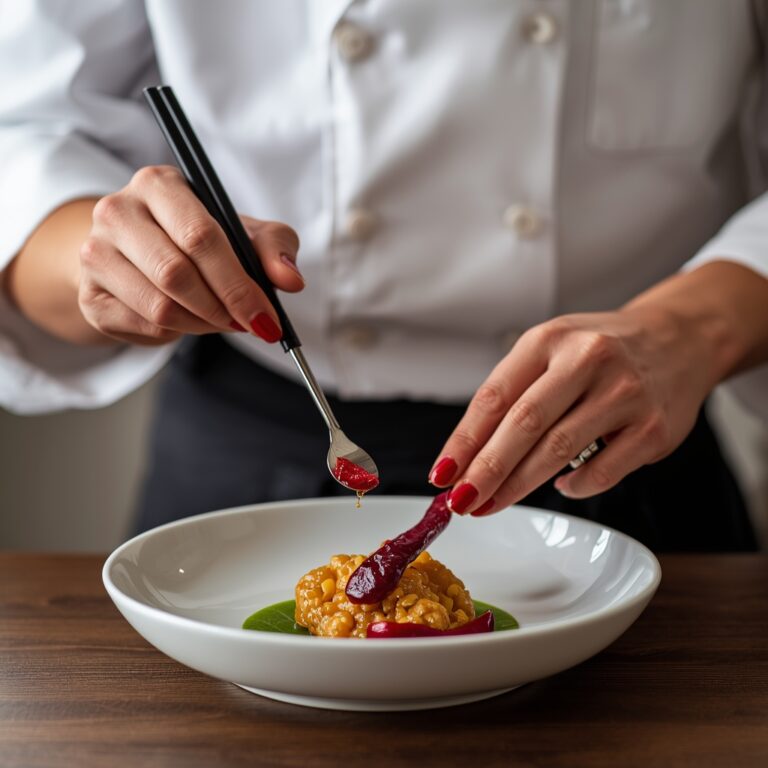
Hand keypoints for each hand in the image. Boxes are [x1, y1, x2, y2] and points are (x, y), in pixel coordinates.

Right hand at [78, 165, 303, 344]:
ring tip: (223, 320)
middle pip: (176, 274)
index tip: (266, 316)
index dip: (237, 283)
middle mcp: (117, 211)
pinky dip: (178, 333)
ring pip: (160, 307)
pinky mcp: (89, 296)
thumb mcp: (243, 233)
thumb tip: (290, 280)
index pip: (200, 237)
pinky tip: (190, 320)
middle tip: (249, 324)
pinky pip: (144, 327)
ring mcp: (95, 254)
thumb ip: (274, 248)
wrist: (139, 252)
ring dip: (203, 324)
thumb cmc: (199, 237)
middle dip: (223, 308)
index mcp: (158, 184)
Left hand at [429, 304, 719, 514]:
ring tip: (490, 504)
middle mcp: (586, 360)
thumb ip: (514, 394)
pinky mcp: (653, 428)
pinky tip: (561, 485)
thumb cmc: (600, 352)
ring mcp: (623, 393)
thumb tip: (468, 457)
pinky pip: (601, 472)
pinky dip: (573, 486)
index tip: (442, 474)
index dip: (463, 441)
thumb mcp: (551, 350)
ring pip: (557, 451)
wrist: (679, 339)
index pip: (494, 396)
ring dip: (517, 486)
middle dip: (486, 470)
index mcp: (550, 339)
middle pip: (523, 425)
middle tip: (460, 501)